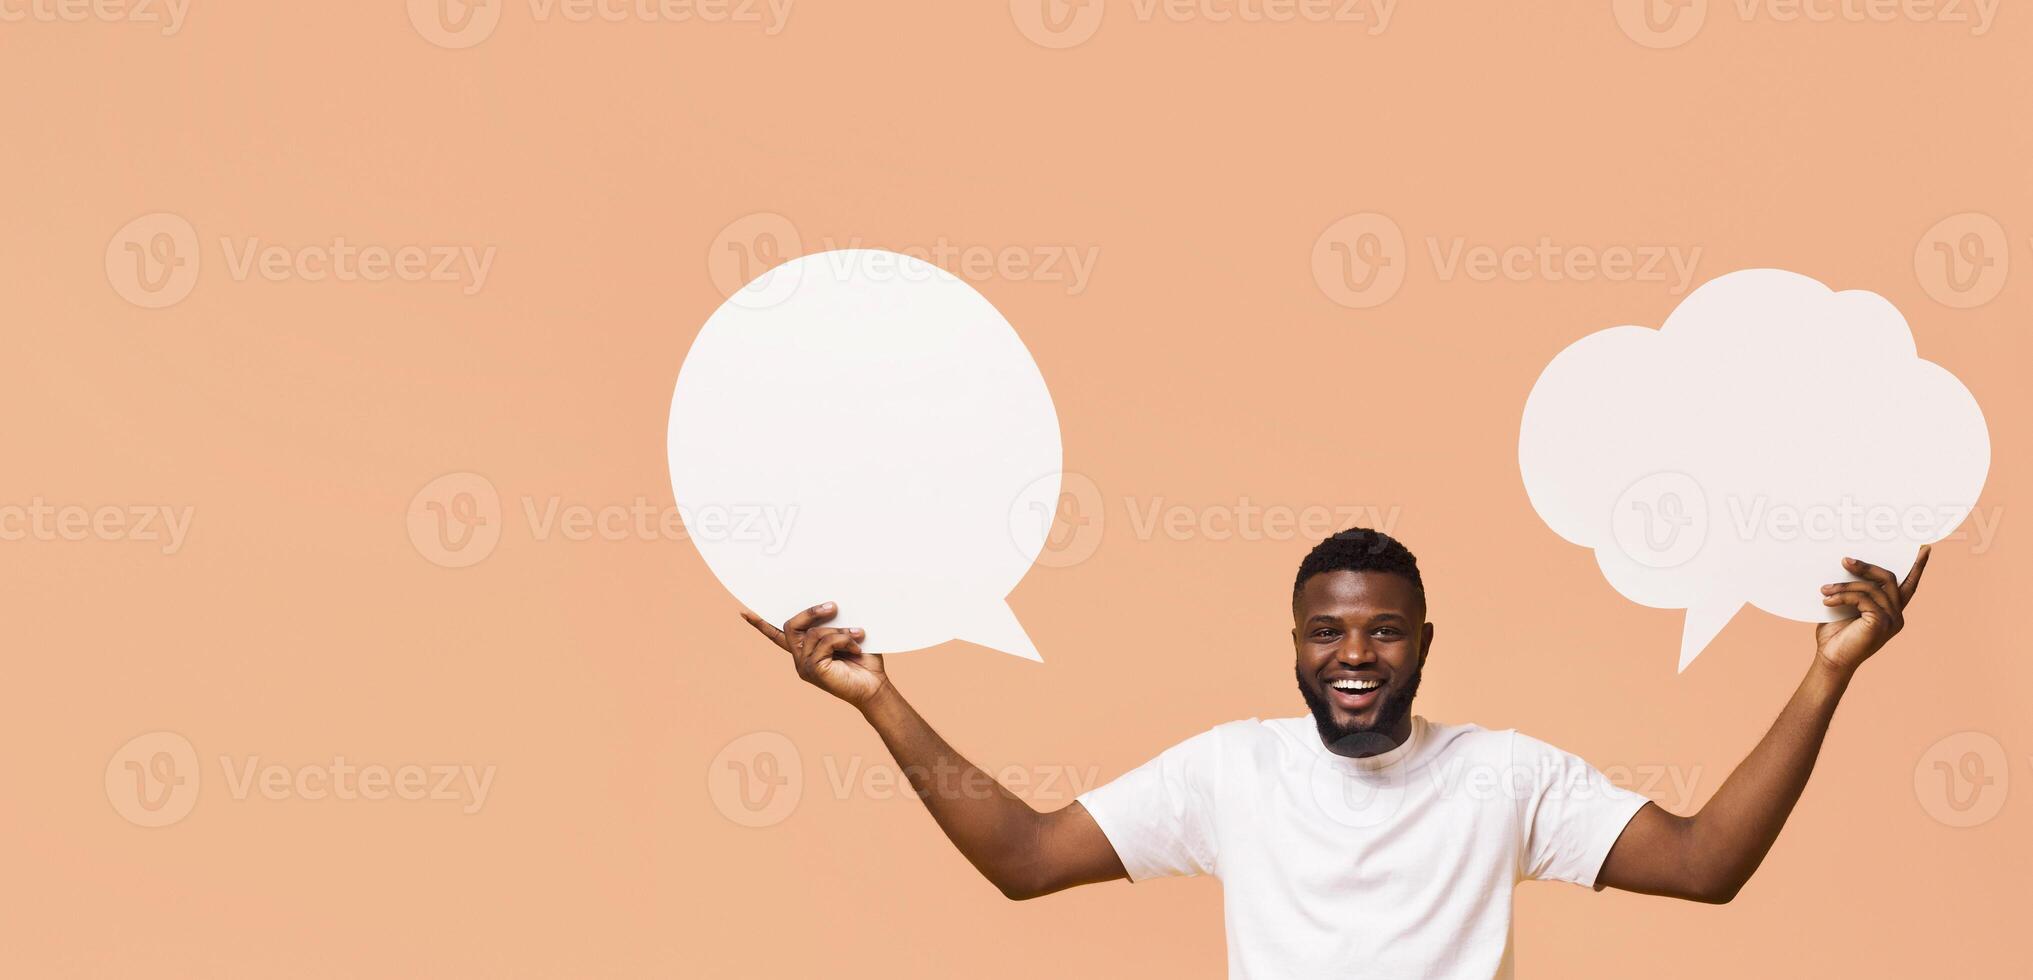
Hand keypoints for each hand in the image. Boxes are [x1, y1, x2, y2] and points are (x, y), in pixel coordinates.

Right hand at [742, 602, 889, 706]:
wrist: (874, 687)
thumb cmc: (864, 661)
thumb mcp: (847, 636)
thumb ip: (835, 623)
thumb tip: (831, 604)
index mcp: (806, 650)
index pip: (777, 636)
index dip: (761, 625)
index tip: (744, 613)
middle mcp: (800, 659)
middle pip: (791, 626)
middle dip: (811, 612)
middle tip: (833, 606)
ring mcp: (805, 666)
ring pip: (813, 633)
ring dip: (839, 631)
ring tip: (858, 635)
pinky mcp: (814, 670)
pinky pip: (824, 643)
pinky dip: (843, 640)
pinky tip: (856, 647)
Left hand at [1815, 547, 1929, 674]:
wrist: (1831, 659)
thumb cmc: (1835, 634)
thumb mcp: (1846, 607)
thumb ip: (1854, 590)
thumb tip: (1847, 563)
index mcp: (1891, 610)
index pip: (1909, 585)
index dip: (1917, 567)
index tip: (1924, 548)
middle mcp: (1896, 615)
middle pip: (1889, 579)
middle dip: (1867, 567)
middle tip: (1846, 560)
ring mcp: (1891, 620)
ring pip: (1872, 588)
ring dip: (1845, 585)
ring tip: (1824, 589)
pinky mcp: (1880, 623)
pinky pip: (1863, 599)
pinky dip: (1843, 596)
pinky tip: (1827, 601)